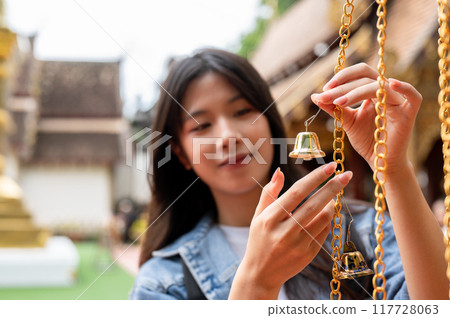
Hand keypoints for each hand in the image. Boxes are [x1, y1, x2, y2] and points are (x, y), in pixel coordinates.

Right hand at [229, 162, 351, 298]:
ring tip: (335, 194)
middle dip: (333, 188)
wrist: (261, 273)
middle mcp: (284, 232)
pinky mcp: (308, 254)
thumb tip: (280, 171)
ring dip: (332, 204)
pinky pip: (324, 231)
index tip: (330, 166)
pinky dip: (328, 219)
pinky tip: (326, 212)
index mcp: (270, 219)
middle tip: (346, 175)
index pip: (297, 193)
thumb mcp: (258, 216)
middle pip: (314, 204)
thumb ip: (269, 193)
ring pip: (323, 219)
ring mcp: (298, 245)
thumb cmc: (259, 239)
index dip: (315, 178)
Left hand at [311, 63, 421, 176]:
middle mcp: (385, 93)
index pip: (358, 74)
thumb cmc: (366, 140)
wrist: (379, 161)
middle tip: (326, 96)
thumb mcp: (347, 122)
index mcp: (372, 92)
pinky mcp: (409, 115)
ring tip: (339, 102)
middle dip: (343, 86)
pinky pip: (414, 97)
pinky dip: (405, 87)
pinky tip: (391, 83)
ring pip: (380, 87)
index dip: (342, 78)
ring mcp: (398, 102)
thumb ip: (333, 109)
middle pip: (366, 78)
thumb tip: (314, 96)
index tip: (323, 90)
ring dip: (356, 92)